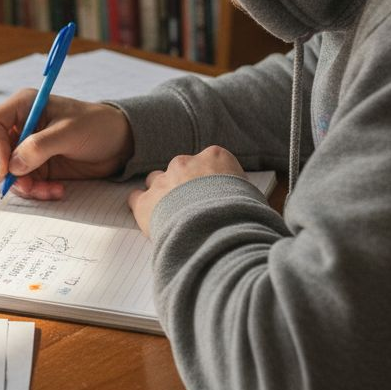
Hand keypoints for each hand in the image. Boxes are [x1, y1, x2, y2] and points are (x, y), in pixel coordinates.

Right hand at [0, 91, 134, 199]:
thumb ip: (39, 147)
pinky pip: (25, 183)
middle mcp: (20, 127)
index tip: (7, 167)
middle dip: (9, 173)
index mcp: (23, 107)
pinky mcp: (37, 166)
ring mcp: (26, 148)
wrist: (119, 143)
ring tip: (48, 191)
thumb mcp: (69, 132)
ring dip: (25, 187)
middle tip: (28, 186)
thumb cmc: (97, 126)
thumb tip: (13, 165)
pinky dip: (37, 191)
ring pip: (8, 173)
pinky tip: (56, 191)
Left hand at [127, 146, 246, 235]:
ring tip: (170, 215)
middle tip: (191, 208)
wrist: (217, 232)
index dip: (208, 180)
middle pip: (180, 170)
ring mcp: (163, 180)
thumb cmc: (242, 216)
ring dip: (161, 194)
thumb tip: (245, 204)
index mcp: (216, 157)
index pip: (209, 161)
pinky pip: (137, 199)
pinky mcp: (145, 201)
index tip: (212, 194)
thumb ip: (240, 192)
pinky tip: (151, 220)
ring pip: (156, 181)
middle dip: (183, 186)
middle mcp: (186, 163)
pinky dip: (142, 207)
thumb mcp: (253, 198)